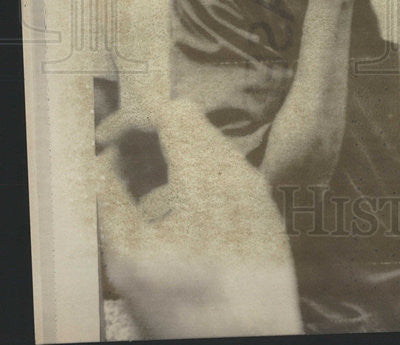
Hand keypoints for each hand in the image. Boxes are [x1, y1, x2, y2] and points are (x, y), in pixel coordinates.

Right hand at [97, 100, 301, 337]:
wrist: (252, 340)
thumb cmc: (192, 306)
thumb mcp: (132, 257)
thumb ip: (110, 200)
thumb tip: (101, 163)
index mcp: (210, 174)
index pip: (172, 111)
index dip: (131, 118)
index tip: (103, 143)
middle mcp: (242, 172)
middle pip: (192, 125)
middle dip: (148, 138)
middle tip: (115, 169)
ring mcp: (258, 191)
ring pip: (209, 149)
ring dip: (169, 160)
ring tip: (139, 199)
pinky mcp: (264, 211)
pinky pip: (226, 175)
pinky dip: (192, 179)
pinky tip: (172, 218)